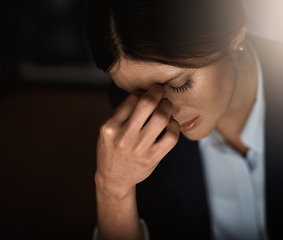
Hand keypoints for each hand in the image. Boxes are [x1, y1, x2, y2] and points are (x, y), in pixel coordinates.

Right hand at [95, 84, 179, 198]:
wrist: (114, 178)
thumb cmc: (112, 149)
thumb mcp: (108, 130)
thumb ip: (123, 113)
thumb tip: (145, 92)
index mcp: (110, 126)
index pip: (132, 98)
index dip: (144, 91)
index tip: (148, 92)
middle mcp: (124, 136)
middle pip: (147, 103)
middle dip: (158, 92)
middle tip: (160, 91)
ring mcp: (139, 148)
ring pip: (161, 117)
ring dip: (168, 107)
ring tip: (166, 106)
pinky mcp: (152, 158)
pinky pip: (171, 136)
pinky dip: (175, 126)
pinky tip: (171, 124)